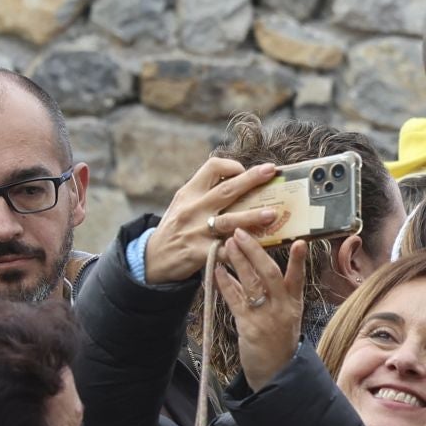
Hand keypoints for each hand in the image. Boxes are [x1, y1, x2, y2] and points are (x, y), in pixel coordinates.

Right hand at [144, 158, 285, 284]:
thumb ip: (206, 192)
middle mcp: (193, 209)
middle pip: (226, 190)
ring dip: (251, 216)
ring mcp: (196, 231)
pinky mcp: (199, 253)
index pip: (212, 168)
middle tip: (270, 171)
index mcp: (190, 192)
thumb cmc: (176, 228)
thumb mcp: (183, 203)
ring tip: (272, 214)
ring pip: (228, 221)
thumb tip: (239, 180)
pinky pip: (225, 251)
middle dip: (250, 180)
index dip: (232, 166)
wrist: (153, 258)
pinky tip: (258, 248)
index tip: (247, 171)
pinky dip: (241, 249)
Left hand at [214, 230, 307, 391]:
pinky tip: (216, 271)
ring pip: (252, 283)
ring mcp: (266, 318)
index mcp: (293, 305)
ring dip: (239, 261)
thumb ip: (272, 295)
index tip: (301, 241)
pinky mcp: (249, 328)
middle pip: (270, 273)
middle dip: (255, 251)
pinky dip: (225, 284)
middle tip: (242, 232)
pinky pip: (235, 301)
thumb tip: (250, 270)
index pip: (298, 278)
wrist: (275, 376)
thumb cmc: (278, 344)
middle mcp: (282, 308)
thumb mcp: (284, 318)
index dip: (299, 261)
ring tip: (228, 243)